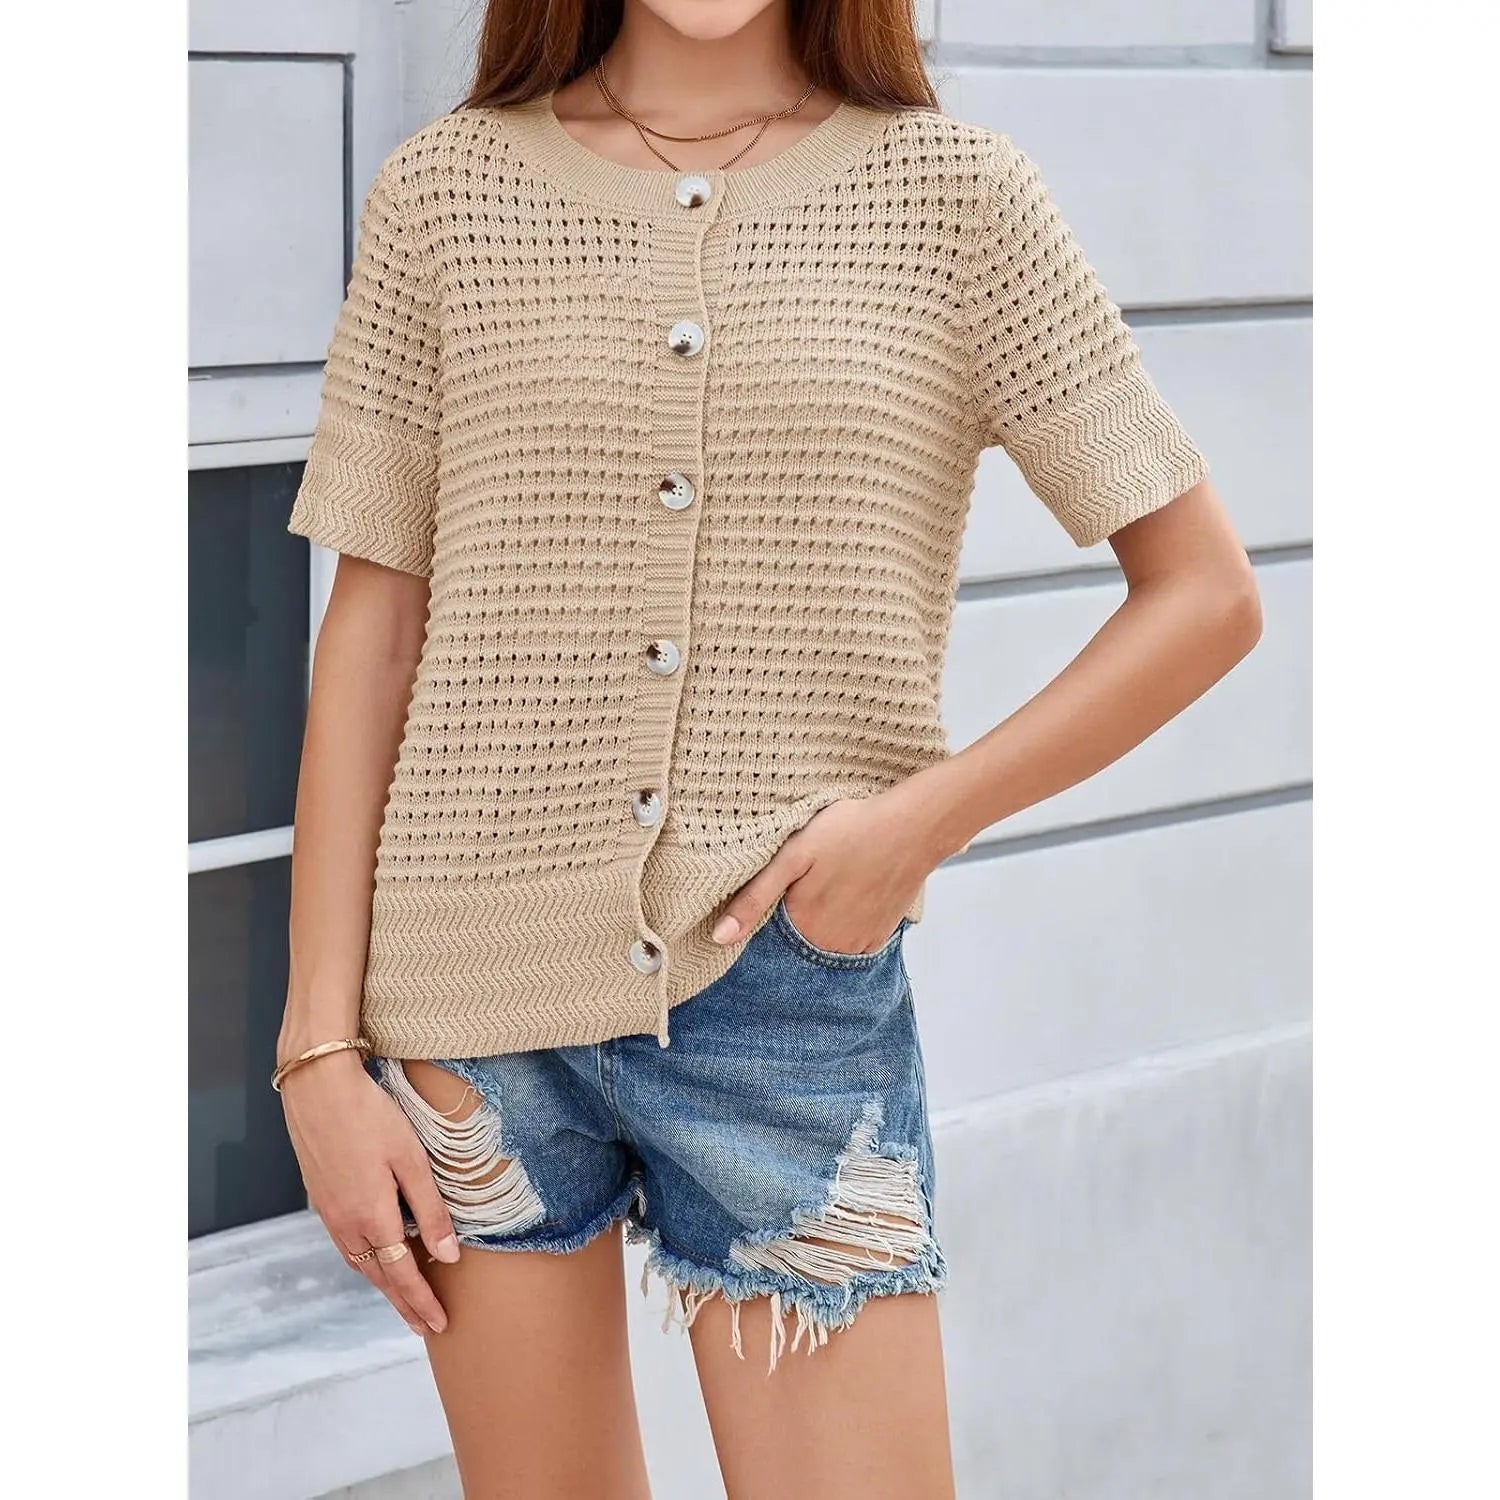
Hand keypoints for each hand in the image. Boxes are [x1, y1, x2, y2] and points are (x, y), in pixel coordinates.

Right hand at [278, 1048, 459, 1336]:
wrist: (318, 1088)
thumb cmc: (371, 1116)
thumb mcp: (411, 1159)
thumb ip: (430, 1209)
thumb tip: (448, 1255)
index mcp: (372, 1217)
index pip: (402, 1275)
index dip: (422, 1301)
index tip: (439, 1324)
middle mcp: (346, 1224)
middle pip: (379, 1277)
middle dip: (404, 1304)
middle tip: (425, 1327)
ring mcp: (329, 1213)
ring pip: (360, 1263)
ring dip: (383, 1286)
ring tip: (403, 1300)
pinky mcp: (321, 1198)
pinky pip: (346, 1245)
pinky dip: (365, 1262)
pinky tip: (375, 1259)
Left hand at [710, 780, 953, 952]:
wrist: (914, 826)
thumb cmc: (849, 830)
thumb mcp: (792, 856)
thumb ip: (754, 898)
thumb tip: (719, 939)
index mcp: (802, 927)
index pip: (767, 937)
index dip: (764, 915)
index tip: (776, 889)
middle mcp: (830, 946)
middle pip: (795, 942)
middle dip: (791, 919)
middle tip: (807, 880)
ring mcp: (858, 945)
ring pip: (823, 944)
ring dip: (818, 924)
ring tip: (828, 884)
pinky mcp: (880, 936)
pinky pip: (851, 942)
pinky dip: (844, 925)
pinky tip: (849, 894)